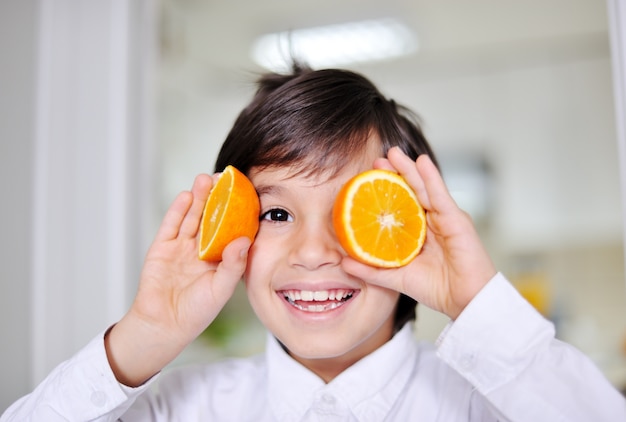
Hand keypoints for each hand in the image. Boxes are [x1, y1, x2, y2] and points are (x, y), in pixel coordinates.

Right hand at [105, 174, 250, 385]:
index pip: (231, 230)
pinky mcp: (162, 248)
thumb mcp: (221, 289)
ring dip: (199, 198)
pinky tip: (186, 196)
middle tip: (224, 178)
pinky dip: (178, 211)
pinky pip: (171, 225)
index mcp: (220, 259)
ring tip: (206, 179)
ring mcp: (181, 247)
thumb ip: (233, 265)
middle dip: (217, 198)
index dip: (237, 212)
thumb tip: (244, 239)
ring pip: (192, 217)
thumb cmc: (196, 312)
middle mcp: (202, 249)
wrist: (163, 325)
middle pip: (211, 218)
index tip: (246, 193)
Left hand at [341, 147, 495, 319]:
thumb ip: (371, 270)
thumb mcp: (396, 278)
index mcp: (418, 233)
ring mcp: (445, 218)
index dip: (384, 192)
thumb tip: (343, 262)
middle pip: (411, 192)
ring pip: (424, 188)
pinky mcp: (457, 219)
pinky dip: (431, 178)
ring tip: (394, 153)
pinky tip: (422, 162)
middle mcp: (432, 222)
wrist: (465, 301)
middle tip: (377, 159)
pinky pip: (441, 195)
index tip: (365, 178)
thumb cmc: (436, 289)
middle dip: (395, 174)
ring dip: (409, 169)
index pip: (400, 206)